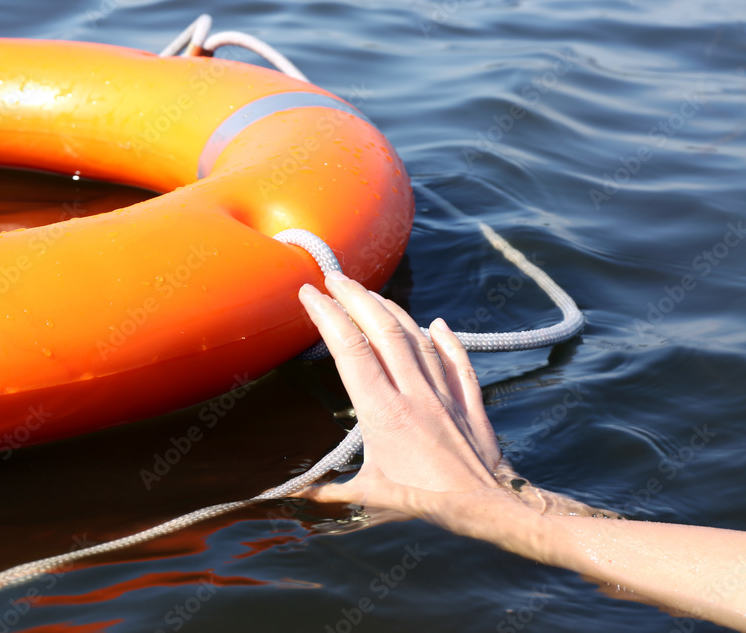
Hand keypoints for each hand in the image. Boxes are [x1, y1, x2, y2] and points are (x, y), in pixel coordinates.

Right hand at [298, 271, 501, 511]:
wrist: (484, 505)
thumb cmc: (423, 502)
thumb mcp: (369, 496)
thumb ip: (330, 491)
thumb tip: (298, 493)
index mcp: (382, 410)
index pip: (350, 349)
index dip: (327, 316)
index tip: (309, 294)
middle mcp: (412, 391)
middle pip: (381, 330)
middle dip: (355, 297)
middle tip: (334, 277)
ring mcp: (442, 392)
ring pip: (416, 336)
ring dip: (390, 309)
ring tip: (370, 293)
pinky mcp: (467, 400)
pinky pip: (457, 360)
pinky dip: (446, 338)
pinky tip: (437, 322)